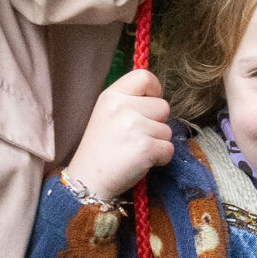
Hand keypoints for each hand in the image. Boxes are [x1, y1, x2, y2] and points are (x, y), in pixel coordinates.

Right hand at [62, 70, 172, 200]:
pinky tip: (141, 162)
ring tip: (134, 150)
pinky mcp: (145, 148)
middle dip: (156, 122)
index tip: (147, 106)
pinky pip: (169, 149)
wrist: (88, 181)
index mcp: (111, 96)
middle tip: (135, 136)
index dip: (153, 90)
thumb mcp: (106, 113)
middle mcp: (122, 108)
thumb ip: (129, 101)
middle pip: (163, 106)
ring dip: (157, 142)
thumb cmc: (101, 148)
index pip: (145, 76)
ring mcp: (134, 128)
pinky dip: (160, 158)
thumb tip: (156, 96)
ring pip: (167, 129)